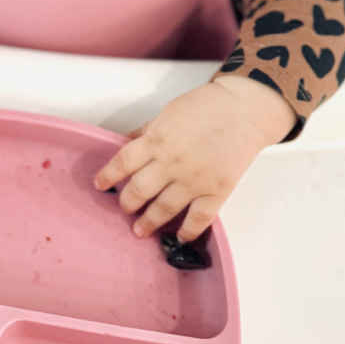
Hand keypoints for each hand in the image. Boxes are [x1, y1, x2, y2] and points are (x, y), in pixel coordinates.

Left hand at [94, 75, 297, 242]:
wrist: (245, 109)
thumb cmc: (207, 106)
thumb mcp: (168, 113)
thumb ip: (147, 131)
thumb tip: (126, 142)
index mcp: (156, 140)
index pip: (123, 162)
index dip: (108, 175)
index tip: (100, 184)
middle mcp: (171, 163)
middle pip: (139, 190)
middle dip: (127, 203)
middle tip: (124, 208)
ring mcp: (194, 179)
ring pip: (163, 208)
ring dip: (148, 221)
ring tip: (139, 230)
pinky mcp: (216, 190)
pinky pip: (199, 218)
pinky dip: (188, 231)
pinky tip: (178, 237)